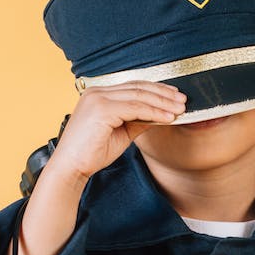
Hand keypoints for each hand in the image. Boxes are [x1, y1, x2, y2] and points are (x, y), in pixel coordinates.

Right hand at [43, 80, 186, 182]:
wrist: (71, 168)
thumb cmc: (91, 153)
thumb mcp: (121, 133)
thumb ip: (138, 121)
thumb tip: (160, 115)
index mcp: (98, 95)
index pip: (132, 86)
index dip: (156, 89)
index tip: (173, 95)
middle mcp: (97, 92)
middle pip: (137, 87)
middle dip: (163, 94)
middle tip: (183, 100)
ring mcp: (98, 99)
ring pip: (138, 95)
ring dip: (162, 102)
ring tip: (180, 108)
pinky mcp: (101, 109)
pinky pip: (135, 108)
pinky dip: (154, 112)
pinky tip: (168, 117)